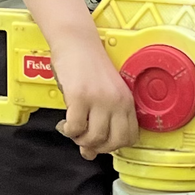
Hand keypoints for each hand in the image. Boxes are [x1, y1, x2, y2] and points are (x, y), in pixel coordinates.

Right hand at [51, 40, 139, 157]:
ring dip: (79, 140)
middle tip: (84, 140)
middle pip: (113, 142)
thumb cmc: (88, 67)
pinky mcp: (80, 96)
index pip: (130, 137)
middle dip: (96, 147)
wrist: (76, 41)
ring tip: (72, 130)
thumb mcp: (102, 95)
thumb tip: (89, 152)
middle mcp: (117, 101)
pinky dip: (68, 131)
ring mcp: (99, 99)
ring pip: (94, 138)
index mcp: (127, 100)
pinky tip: (64, 123)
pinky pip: (75, 128)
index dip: (114, 146)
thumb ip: (99, 121)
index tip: (100, 143)